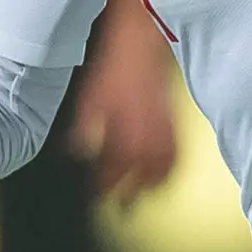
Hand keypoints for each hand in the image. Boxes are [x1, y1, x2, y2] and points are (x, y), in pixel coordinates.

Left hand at [70, 62, 177, 207]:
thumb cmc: (114, 69)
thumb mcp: (88, 101)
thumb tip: (75, 151)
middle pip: (139, 181)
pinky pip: (176, 155)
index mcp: (122, 137)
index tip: (100, 196)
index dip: (103, 189)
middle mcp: (145, 140)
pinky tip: (164, 170)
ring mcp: (162, 132)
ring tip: (145, 194)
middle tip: (123, 206)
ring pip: (162, 172)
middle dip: (130, 197)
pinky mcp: (173, 123)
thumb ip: (83, 131)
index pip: (112, 175)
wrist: (140, 45)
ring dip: (153, 187)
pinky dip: (170, 167)